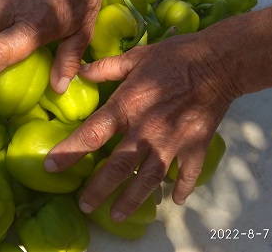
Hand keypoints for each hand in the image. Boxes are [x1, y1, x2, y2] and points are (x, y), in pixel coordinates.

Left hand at [44, 33, 236, 220]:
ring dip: (132, 199)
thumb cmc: (174, 56)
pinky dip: (182, 188)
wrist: (219, 62)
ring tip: (117, 215)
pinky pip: (187, 174)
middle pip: (117, 167)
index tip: (52, 168)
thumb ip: (106, 67)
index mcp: (128, 106)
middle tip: (84, 205)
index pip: (92, 134)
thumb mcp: (136, 56)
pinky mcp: (195, 147)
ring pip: (148, 179)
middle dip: (98, 189)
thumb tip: (79, 72)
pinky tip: (175, 200)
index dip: (69, 152)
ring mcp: (172, 142)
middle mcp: (147, 130)